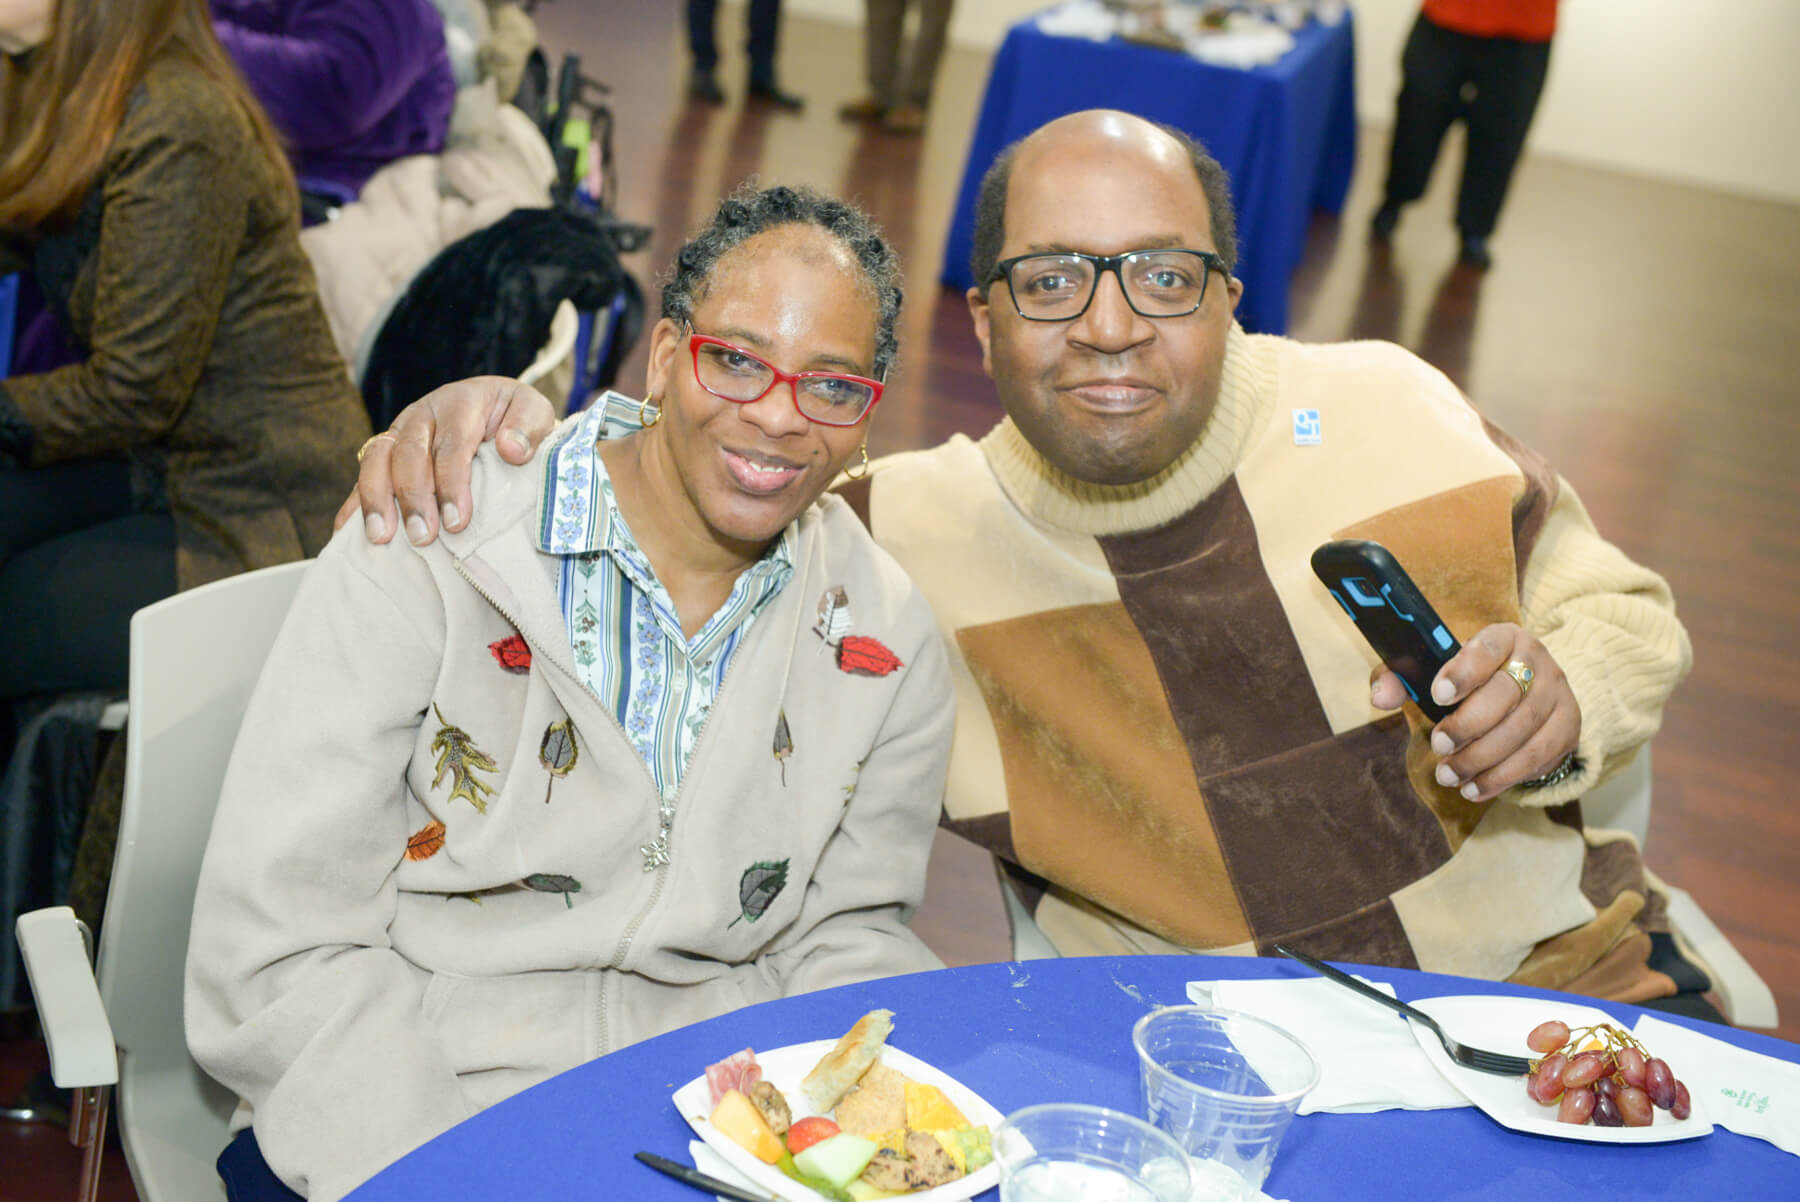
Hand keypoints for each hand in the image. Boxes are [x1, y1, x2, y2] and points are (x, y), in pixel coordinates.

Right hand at [334, 376, 558, 544]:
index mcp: (460, 402)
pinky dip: (354, 502)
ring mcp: (400, 432)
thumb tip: (510, 449)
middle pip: (408, 453)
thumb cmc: (517, 419)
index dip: (452, 484)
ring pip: (376, 459)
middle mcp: (423, 414)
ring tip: (381, 537)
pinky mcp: (387, 453)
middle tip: (423, 536)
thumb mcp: (534, 411)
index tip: (457, 522)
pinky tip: (346, 531)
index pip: (451, 444)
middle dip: (413, 497)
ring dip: (376, 499)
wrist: (500, 412)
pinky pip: (365, 475)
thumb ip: (528, 427)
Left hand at [1370, 623, 1580, 801]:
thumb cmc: (1470, 681)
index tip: (1438, 695)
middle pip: (1507, 695)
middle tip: (1439, 746)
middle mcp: (1538, 662)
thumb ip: (1402, 679)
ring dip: (1482, 760)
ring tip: (1449, 776)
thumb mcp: (1436, 671)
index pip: (1487, 648)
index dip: (1464, 672)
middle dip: (1469, 726)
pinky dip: (1503, 778)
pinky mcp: (1567, 729)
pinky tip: (1475, 788)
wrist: (1528, 692)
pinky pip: (1537, 758)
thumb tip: (1380, 697)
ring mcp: (1558, 695)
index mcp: (1504, 638)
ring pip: (1524, 732)